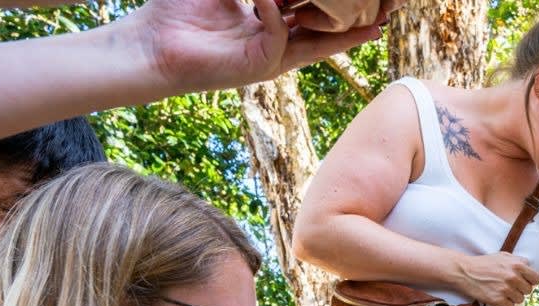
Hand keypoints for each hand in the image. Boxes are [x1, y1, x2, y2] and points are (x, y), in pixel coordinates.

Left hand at [128, 0, 386, 94]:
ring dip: (345, 31)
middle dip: (357, 21)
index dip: (336, 4)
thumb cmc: (175, 10)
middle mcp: (275, 42)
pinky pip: (279, 34)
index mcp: (267, 21)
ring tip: (374, 19)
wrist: (150, 46)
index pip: (312, 10)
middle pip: (328, 31)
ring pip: (319, 42)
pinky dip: (272, 10)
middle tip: (388, 9)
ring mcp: (270, 57)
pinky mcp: (259, 66)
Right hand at [457, 252, 538, 305]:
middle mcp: (513, 277)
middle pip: (528, 291)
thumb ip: (518, 260)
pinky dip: (505, 303)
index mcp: (517, 265)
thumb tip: (529, 265)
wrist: (465, 272)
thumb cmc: (484, 263)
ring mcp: (506, 290)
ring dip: (512, 297)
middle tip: (510, 286)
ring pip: (520, 299)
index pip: (536, 279)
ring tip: (502, 290)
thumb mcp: (502, 255)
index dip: (531, 281)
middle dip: (520, 289)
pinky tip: (497, 296)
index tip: (524, 282)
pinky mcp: (498, 300)